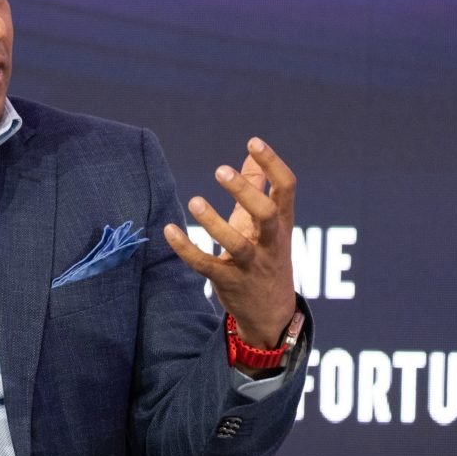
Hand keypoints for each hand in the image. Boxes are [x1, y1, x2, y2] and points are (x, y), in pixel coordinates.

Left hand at [164, 137, 296, 348]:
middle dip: (245, 192)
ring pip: (237, 244)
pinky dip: (187, 249)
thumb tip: (251, 152)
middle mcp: (270, 242)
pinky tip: (169, 231)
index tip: (253, 142)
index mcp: (282, 222)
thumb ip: (259, 186)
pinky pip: (207, 266)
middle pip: (265, 214)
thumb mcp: (267, 222)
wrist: (272, 313)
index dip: (273, 163)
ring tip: (195, 201)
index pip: (286, 188)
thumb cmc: (267, 256)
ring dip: (215, 222)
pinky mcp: (229, 282)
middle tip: (220, 170)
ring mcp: (251, 264)